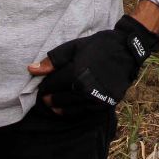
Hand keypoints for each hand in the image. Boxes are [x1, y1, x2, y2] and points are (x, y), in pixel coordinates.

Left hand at [27, 15, 158, 112]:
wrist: (127, 50)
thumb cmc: (99, 46)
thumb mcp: (74, 47)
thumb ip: (53, 60)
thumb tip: (31, 70)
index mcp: (75, 74)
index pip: (51, 86)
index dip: (44, 87)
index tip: (40, 88)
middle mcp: (84, 90)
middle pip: (59, 99)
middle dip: (49, 99)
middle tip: (44, 99)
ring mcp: (96, 98)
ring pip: (71, 108)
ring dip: (60, 108)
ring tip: (52, 106)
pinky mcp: (105, 104)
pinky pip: (85, 111)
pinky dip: (75, 111)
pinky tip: (69, 108)